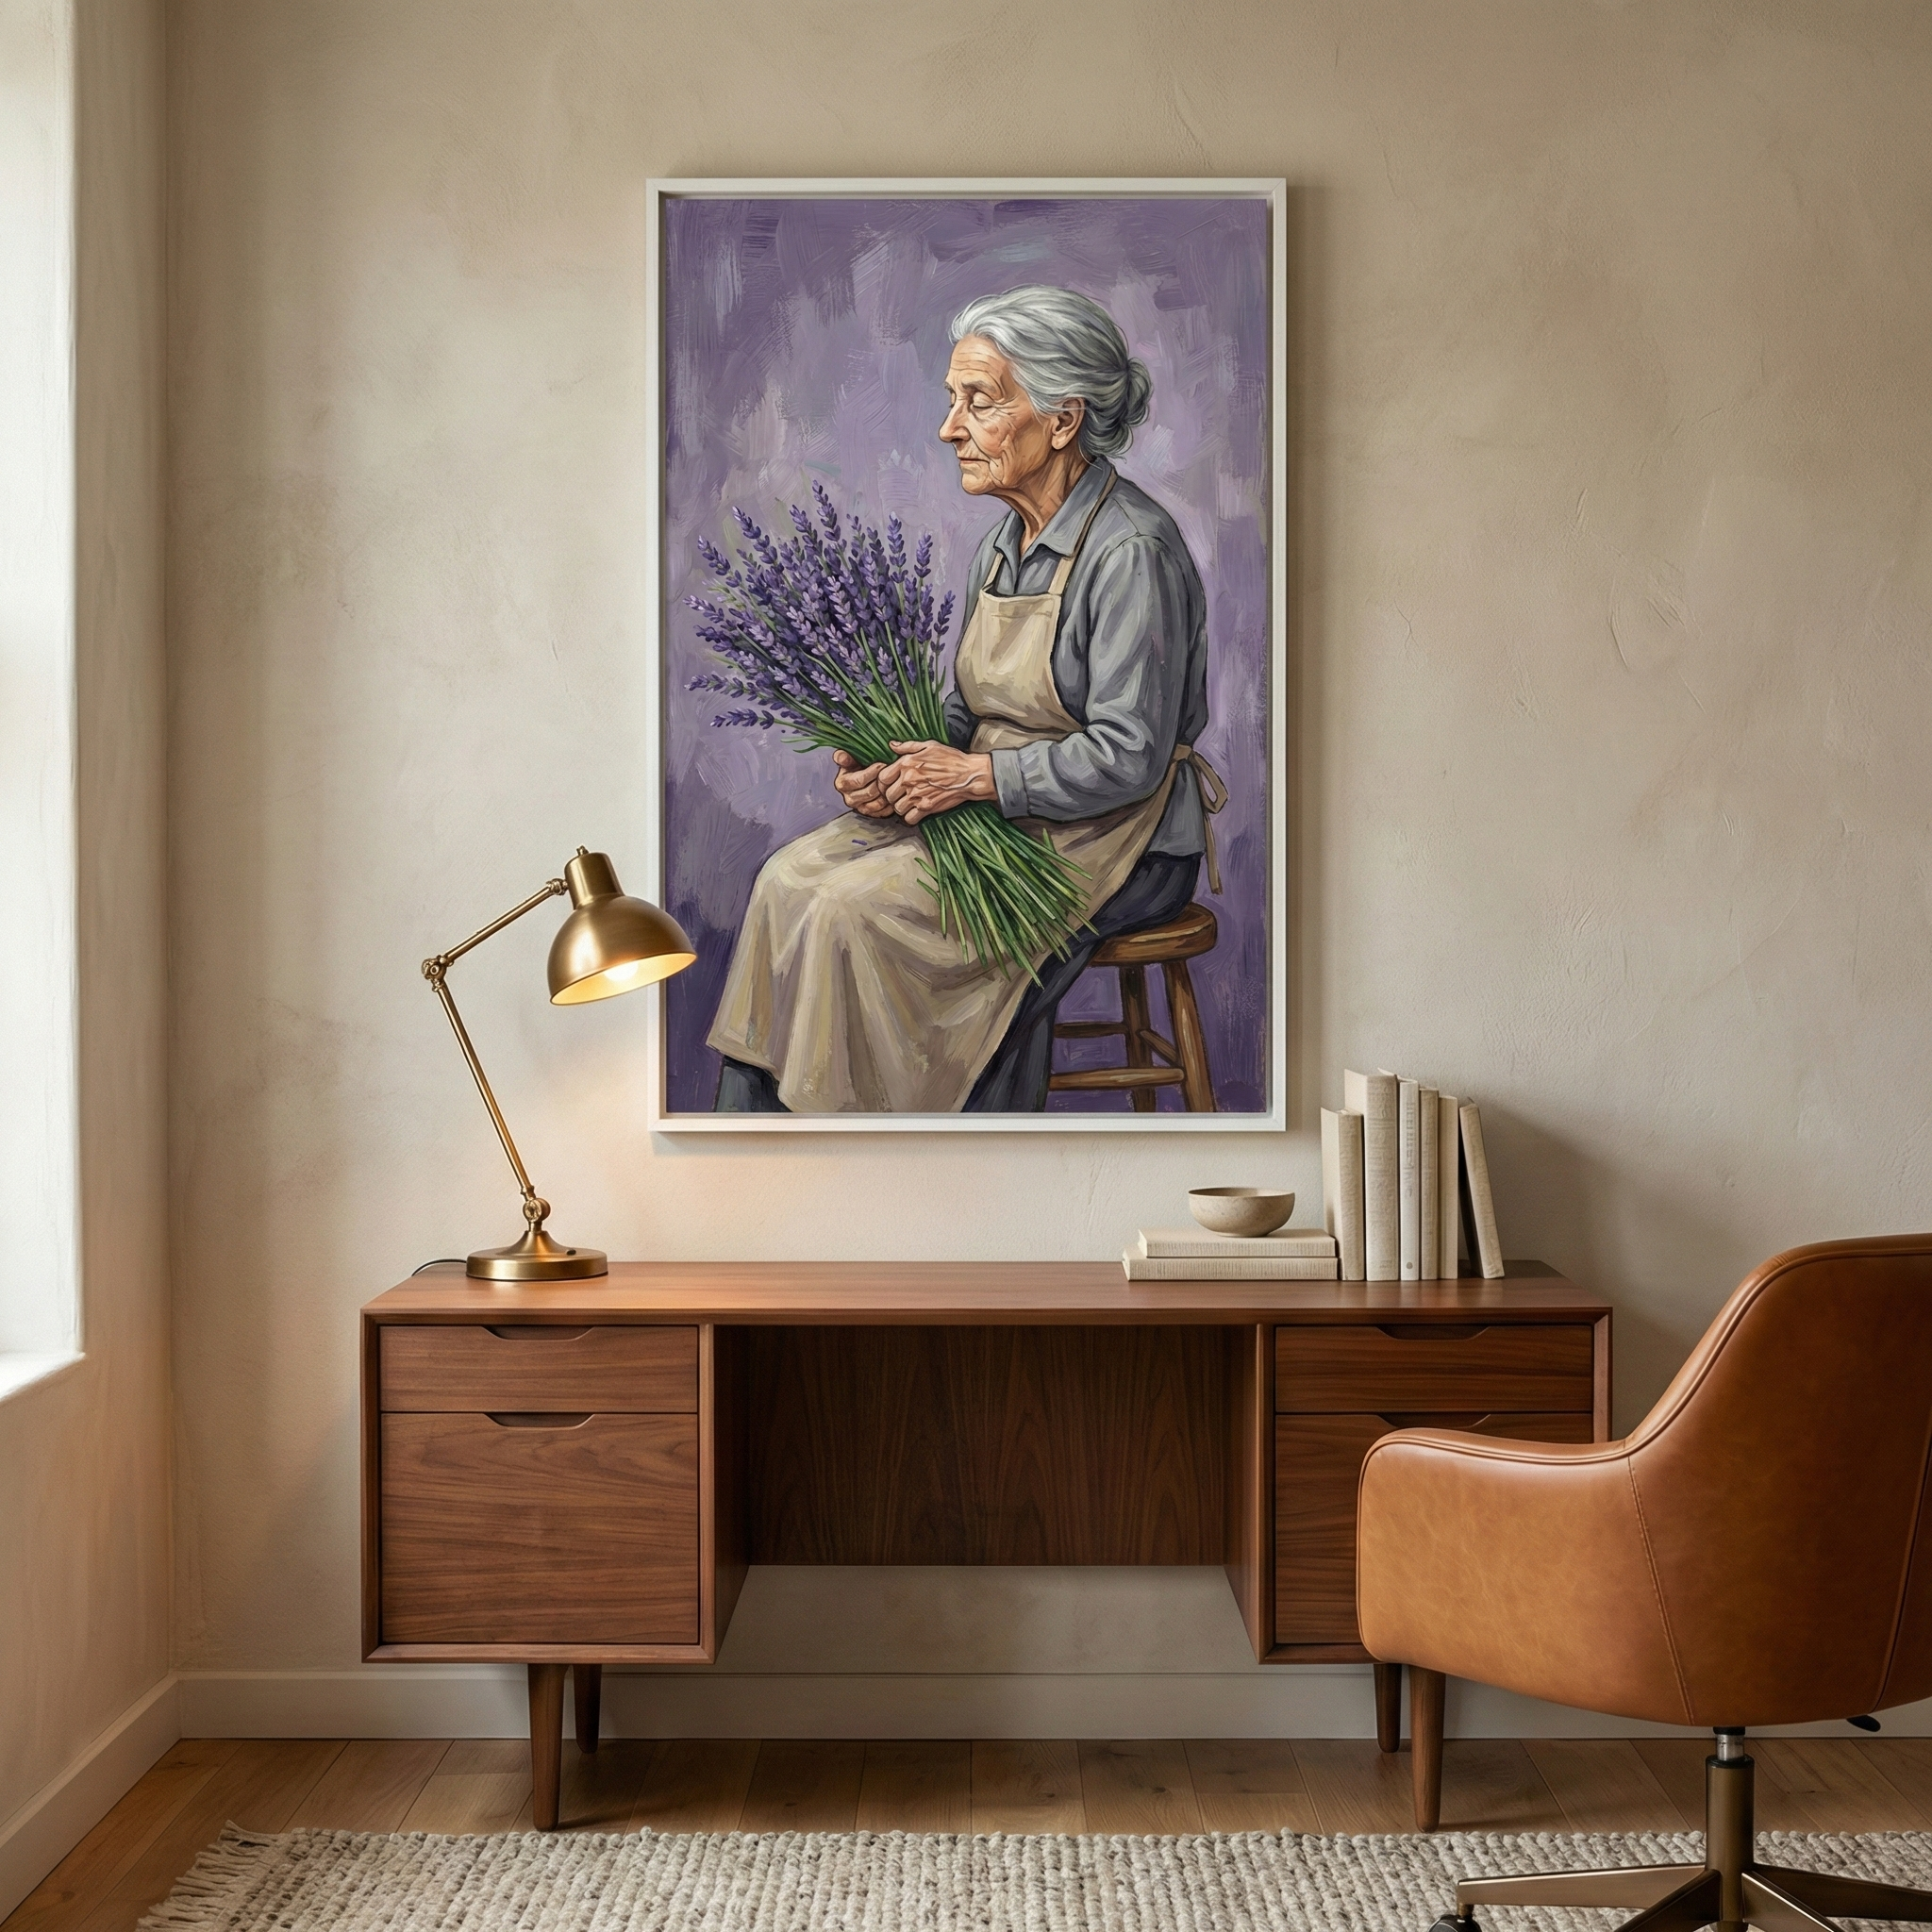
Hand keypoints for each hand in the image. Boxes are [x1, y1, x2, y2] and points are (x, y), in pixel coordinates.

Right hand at [832, 749, 893, 817]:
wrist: (868, 775)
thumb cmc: (860, 763)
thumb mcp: (851, 757)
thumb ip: (844, 755)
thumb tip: (842, 759)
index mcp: (842, 783)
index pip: (859, 780)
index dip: (873, 772)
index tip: (883, 763)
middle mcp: (849, 798)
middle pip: (870, 792)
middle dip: (882, 782)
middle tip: (893, 772)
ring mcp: (860, 808)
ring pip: (878, 803)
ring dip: (888, 792)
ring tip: (895, 781)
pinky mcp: (871, 814)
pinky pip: (884, 811)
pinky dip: (891, 802)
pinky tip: (895, 792)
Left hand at [881, 741, 996, 824]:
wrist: (970, 775)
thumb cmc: (951, 759)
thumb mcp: (929, 746)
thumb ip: (908, 746)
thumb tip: (892, 745)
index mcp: (906, 763)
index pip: (882, 778)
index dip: (884, 784)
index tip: (890, 785)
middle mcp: (909, 779)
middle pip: (888, 795)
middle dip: (893, 797)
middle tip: (902, 796)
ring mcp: (917, 794)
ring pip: (897, 808)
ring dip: (902, 808)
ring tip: (910, 803)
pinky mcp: (927, 807)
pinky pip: (909, 818)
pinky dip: (911, 817)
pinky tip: (917, 812)